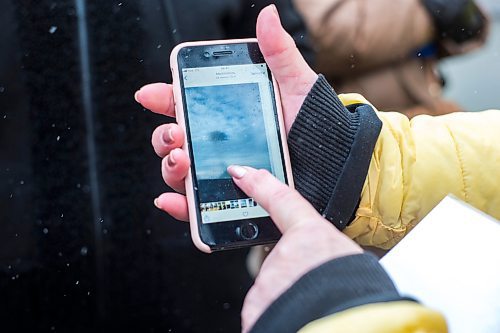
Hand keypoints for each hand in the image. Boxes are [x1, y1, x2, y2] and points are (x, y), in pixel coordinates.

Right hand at [134, 5, 317, 219]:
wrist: (334, 166)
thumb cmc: (315, 125)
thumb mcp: (296, 86)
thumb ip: (278, 54)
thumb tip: (267, 14)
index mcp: (225, 113)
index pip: (184, 102)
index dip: (163, 97)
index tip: (150, 94)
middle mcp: (216, 142)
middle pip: (174, 139)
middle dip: (164, 136)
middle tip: (176, 134)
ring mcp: (219, 171)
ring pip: (179, 170)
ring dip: (170, 166)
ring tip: (182, 159)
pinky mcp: (227, 199)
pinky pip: (194, 205)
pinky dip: (178, 204)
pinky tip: (171, 200)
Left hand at [224, 165, 361, 332]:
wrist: (346, 328)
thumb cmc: (355, 297)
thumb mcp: (349, 261)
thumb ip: (324, 252)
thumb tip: (319, 250)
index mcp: (312, 237)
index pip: (282, 200)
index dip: (259, 184)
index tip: (241, 172)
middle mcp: (284, 256)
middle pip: (280, 262)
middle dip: (291, 273)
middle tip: (313, 287)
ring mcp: (267, 283)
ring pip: (272, 288)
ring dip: (287, 297)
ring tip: (311, 307)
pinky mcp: (256, 308)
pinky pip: (265, 309)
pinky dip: (278, 313)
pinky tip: (297, 318)